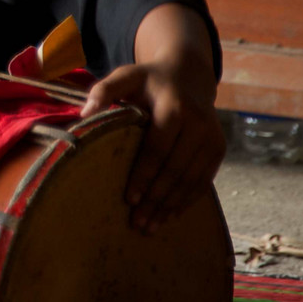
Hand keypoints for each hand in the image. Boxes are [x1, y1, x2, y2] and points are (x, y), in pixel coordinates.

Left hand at [81, 4, 222, 234]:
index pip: (158, 147)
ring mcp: (212, 138)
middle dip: (156, 199)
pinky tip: (169, 216)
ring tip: (150, 227)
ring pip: (191, 180)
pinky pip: (203, 180)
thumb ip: (104, 91)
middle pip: (175, 169)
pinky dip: (186, 200)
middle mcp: (199, 123)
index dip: (144, 175)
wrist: (188, 74)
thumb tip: (84, 114)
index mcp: (175, 106)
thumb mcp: (126, 76)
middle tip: (137, 222)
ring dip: (171, 206)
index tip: (129, 198)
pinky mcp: (218, 149)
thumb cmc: (149, 80)